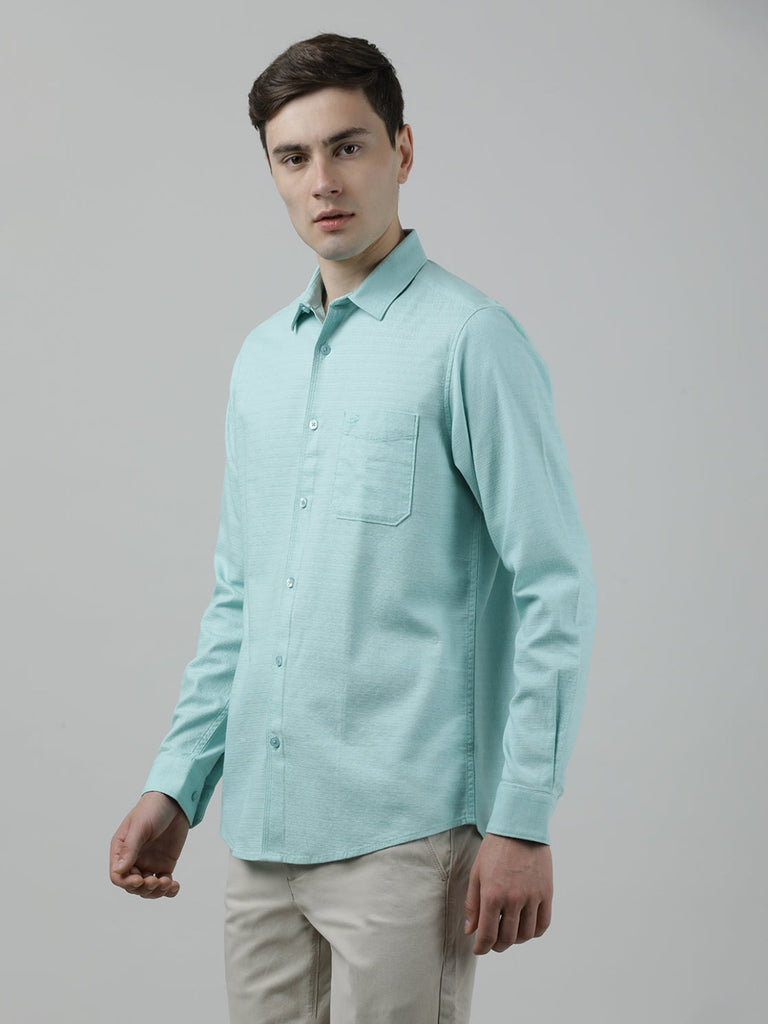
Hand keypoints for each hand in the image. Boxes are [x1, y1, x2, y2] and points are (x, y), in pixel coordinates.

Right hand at [109, 791, 189, 898]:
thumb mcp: (140, 827)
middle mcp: (133, 859)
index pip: (118, 876)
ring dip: (156, 891)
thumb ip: (130, 848)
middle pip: (132, 886)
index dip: (127, 883)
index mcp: (121, 850)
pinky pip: (164, 883)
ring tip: (167, 882)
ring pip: (148, 889)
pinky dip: (169, 890)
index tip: (139, 880)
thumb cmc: (153, 809)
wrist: (175, 801)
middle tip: (155, 881)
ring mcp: (149, 863)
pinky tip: (175, 886)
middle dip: (143, 889)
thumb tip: (120, 871)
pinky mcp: (165, 864)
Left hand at [464, 833, 552, 953]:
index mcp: (492, 895)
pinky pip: (543, 924)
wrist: (520, 827)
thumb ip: (472, 904)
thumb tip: (470, 930)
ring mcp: (532, 897)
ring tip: (509, 933)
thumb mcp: (476, 873)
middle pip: (507, 938)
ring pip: (526, 935)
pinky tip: (525, 927)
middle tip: (493, 942)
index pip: (487, 935)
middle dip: (497, 945)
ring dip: (516, 940)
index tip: (479, 949)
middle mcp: (513, 899)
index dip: (482, 948)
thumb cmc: (494, 848)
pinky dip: (534, 932)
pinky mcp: (546, 893)